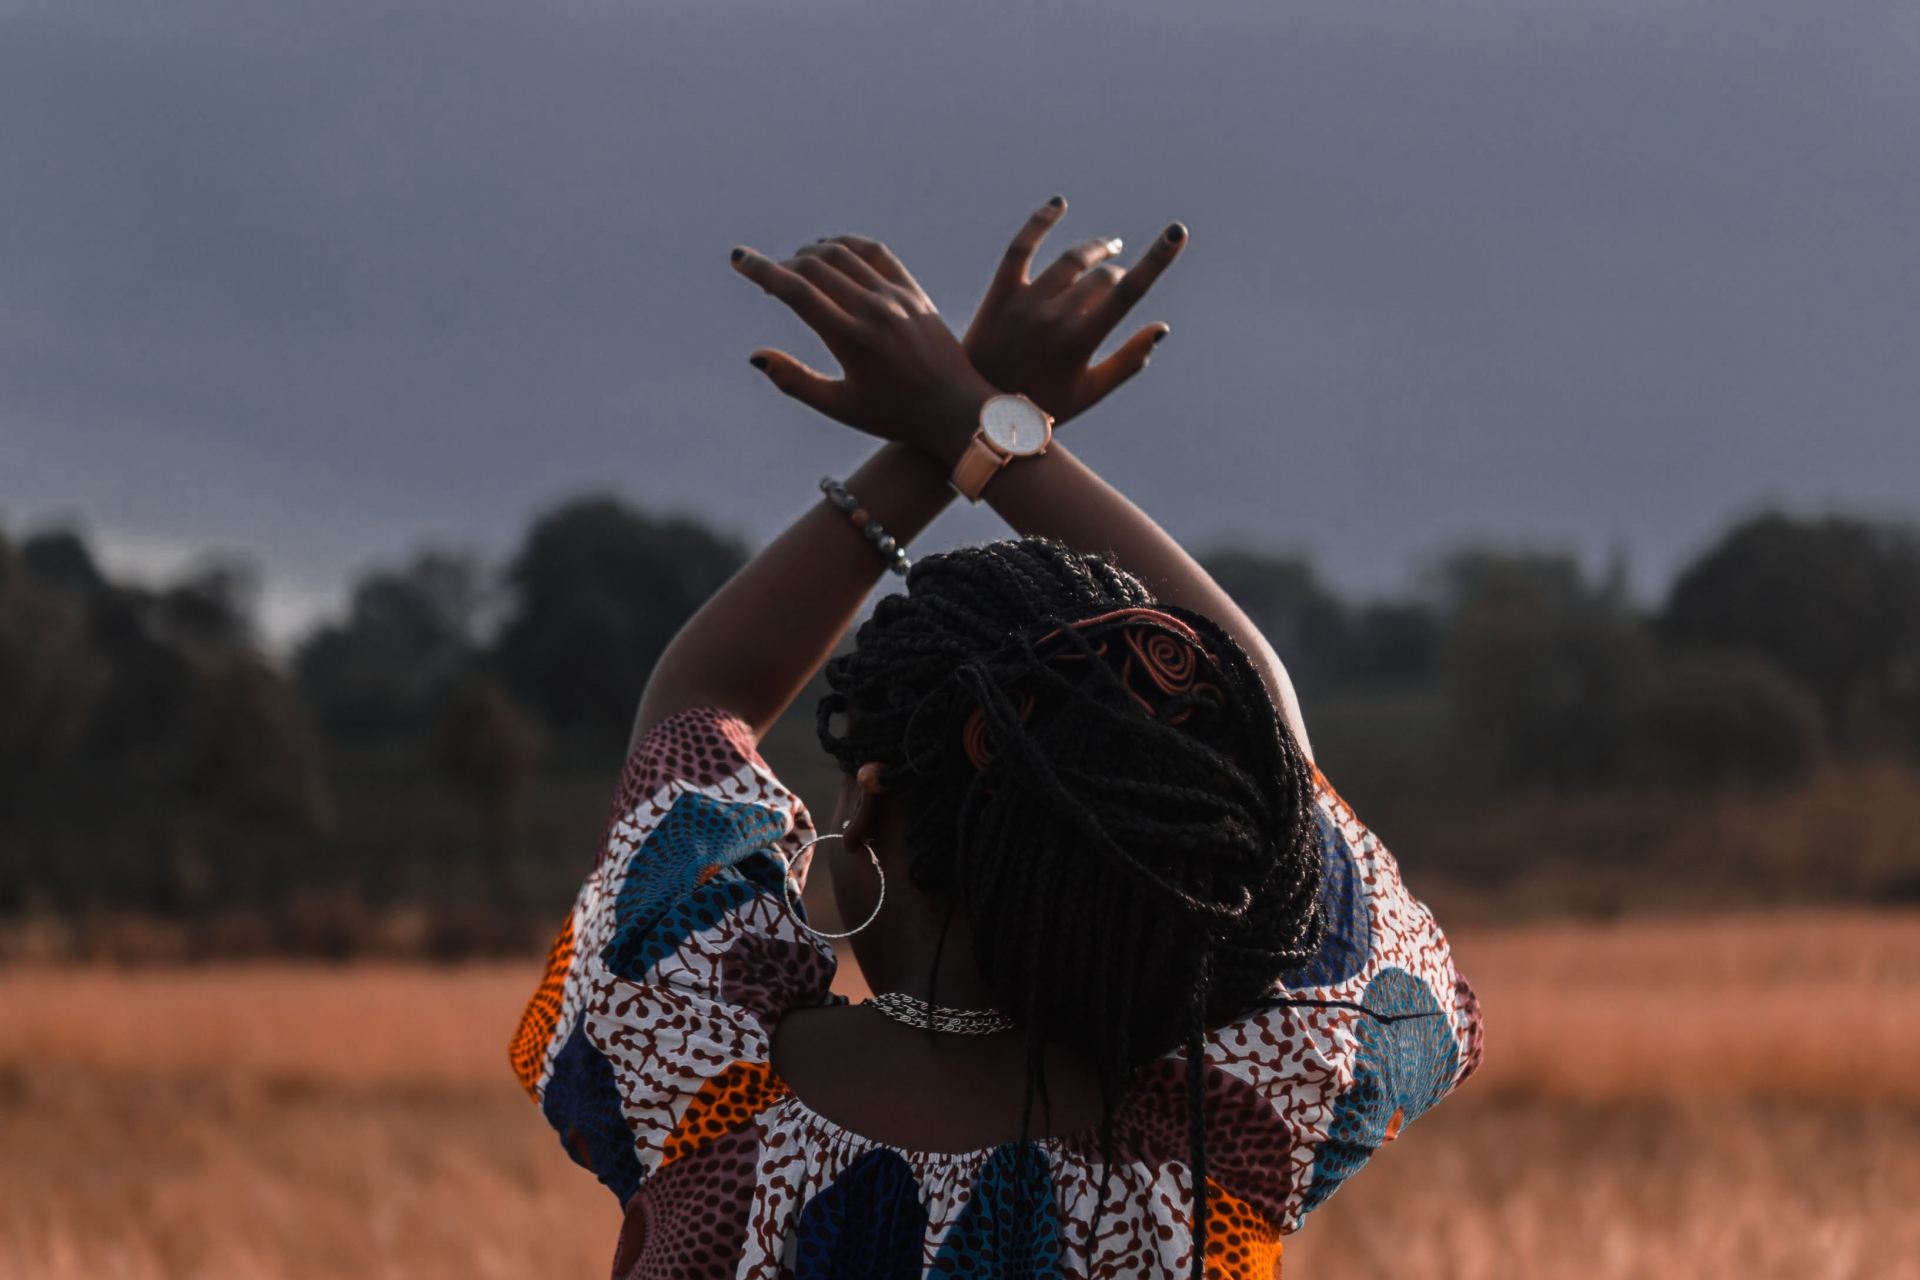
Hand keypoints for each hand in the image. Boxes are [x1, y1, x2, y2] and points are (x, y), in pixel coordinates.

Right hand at [731, 239, 999, 461]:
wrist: (957, 411)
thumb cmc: (895, 415)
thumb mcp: (840, 407)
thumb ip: (794, 381)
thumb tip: (755, 356)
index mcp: (852, 340)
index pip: (797, 291)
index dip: (762, 271)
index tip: (738, 259)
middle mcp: (874, 311)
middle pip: (816, 266)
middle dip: (783, 265)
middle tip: (768, 279)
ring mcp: (897, 298)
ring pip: (844, 253)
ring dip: (812, 252)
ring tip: (796, 266)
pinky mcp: (914, 292)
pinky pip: (876, 253)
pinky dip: (848, 245)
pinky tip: (833, 252)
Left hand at [961, 197, 1185, 423]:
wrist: (978, 414)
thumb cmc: (1041, 409)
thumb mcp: (1089, 393)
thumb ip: (1128, 362)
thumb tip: (1160, 327)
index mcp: (1078, 343)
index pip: (1126, 294)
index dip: (1156, 260)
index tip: (1176, 234)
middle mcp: (1052, 318)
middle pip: (1101, 278)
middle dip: (1117, 276)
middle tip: (1119, 281)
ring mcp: (1024, 303)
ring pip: (1071, 261)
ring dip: (1095, 251)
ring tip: (1107, 249)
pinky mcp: (1000, 294)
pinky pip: (1020, 247)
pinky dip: (1040, 222)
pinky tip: (1058, 204)